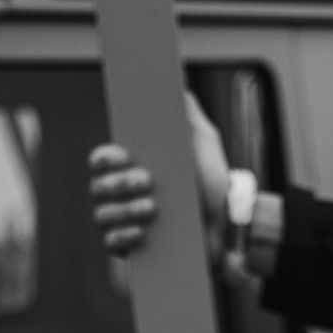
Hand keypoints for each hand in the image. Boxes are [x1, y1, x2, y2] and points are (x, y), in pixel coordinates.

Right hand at [88, 93, 229, 258]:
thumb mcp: (205, 144)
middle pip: (99, 187)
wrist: (233, 228)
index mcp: (134, 168)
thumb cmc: (216, 185)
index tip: (123, 156)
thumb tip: (176, 84)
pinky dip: (124, 237)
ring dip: (124, 210)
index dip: (106, 158)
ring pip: (102, 215)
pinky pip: (112, 243)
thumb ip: (188, 115)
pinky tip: (141, 233)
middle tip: (147, 181)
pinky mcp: (132, 249)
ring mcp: (125, 223)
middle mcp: (123, 195)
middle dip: (119, 184)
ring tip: (151, 209)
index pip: (103, 160)